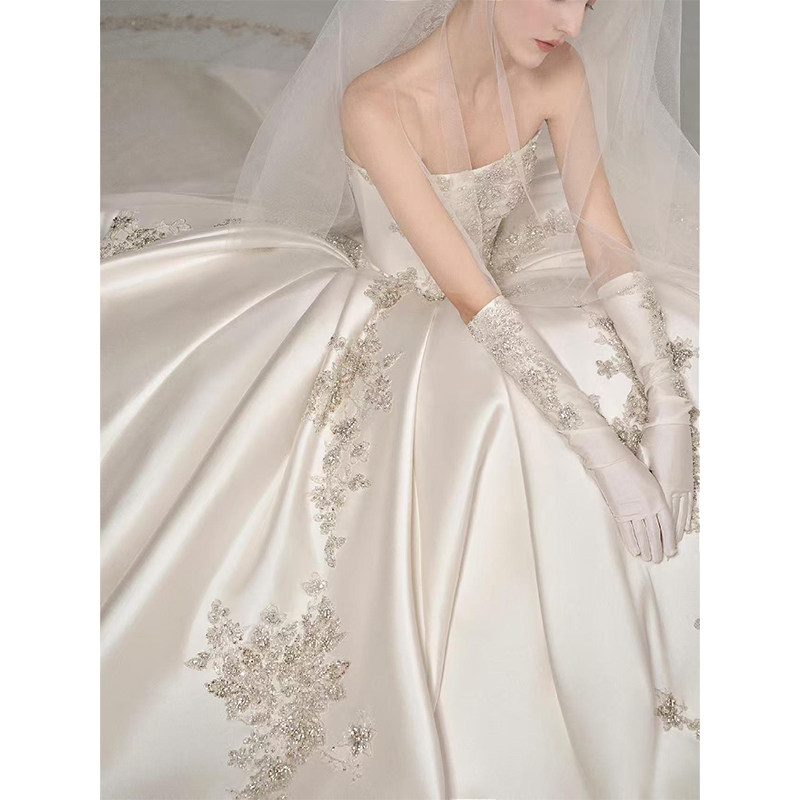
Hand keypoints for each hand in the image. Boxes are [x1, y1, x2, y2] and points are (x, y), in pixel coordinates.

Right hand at [589, 448, 676, 562]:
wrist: (611, 461)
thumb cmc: (632, 465)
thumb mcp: (651, 479)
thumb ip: (656, 496)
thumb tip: (658, 511)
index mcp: (658, 498)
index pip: (667, 525)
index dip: (670, 540)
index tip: (671, 551)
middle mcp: (647, 507)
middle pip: (655, 534)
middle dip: (658, 549)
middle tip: (659, 559)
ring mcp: (632, 510)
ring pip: (642, 535)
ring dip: (646, 549)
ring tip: (649, 559)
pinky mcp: (619, 511)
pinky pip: (626, 531)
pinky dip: (631, 543)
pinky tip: (635, 551)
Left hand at [640, 423, 693, 544]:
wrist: (671, 425)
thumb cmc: (652, 440)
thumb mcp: (642, 461)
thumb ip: (640, 480)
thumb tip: (633, 492)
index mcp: (659, 485)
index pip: (657, 517)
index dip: (655, 533)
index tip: (651, 546)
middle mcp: (672, 488)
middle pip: (669, 520)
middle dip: (666, 539)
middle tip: (662, 555)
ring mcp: (682, 483)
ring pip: (680, 513)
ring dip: (677, 531)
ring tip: (674, 546)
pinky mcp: (687, 478)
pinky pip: (687, 502)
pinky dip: (685, 515)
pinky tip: (684, 524)